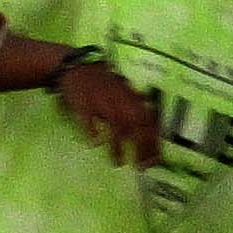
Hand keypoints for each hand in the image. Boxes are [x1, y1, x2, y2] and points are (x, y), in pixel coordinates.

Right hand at [47, 53, 164, 167]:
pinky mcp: (83, 104)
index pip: (149, 123)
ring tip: (118, 162)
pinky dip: (92, 132)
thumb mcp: (125, 89)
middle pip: (137, 128)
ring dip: (118, 147)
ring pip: (115, 127)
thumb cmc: (102, 81)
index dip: (154, 143)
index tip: (155, 161)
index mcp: (133, 100)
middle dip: (141, 148)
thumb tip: (153, 119)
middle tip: (141, 166)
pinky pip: (89, 120)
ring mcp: (102, 102)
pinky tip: (93, 143)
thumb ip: (138, 105)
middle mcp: (121, 102)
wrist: (77, 66)